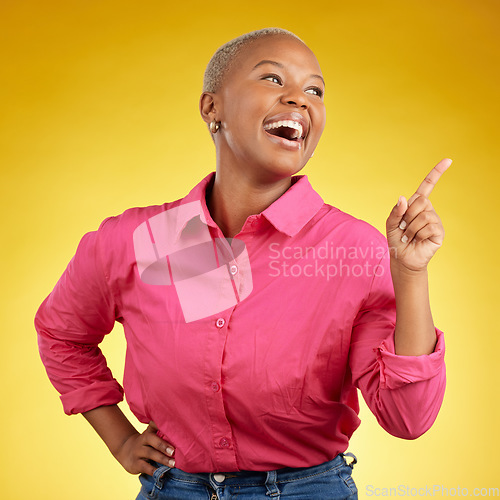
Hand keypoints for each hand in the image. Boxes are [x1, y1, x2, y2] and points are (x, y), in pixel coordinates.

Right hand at [114, 421, 175, 474]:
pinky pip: (145, 467)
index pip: (153, 424)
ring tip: (173, 464)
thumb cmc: (146, 443)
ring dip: (163, 459)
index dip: (160, 424)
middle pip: (152, 440)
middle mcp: (143, 439)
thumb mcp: (151, 435)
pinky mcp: (135, 463)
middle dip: (164, 445)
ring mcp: (138, 451)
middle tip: (174, 451)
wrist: (125, 451)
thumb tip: (182, 437)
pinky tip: (163, 474)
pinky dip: (155, 471)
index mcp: (149, 431)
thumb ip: (162, 434)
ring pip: (150, 454)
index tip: (171, 426)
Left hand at [386, 158, 451, 272]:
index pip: (427, 186)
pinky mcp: (439, 232)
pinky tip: (416, 240)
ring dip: (411, 228)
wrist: (401, 258)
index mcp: (415, 204)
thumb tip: (403, 198)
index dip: (437, 173)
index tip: (448, 160)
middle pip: (421, 201)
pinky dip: (418, 234)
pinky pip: (429, 227)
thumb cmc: (396, 240)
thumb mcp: (391, 224)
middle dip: (408, 215)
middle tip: (404, 227)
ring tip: (408, 236)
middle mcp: (428, 210)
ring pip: (424, 215)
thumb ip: (396, 211)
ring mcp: (435, 221)